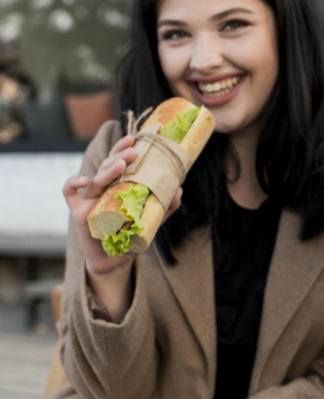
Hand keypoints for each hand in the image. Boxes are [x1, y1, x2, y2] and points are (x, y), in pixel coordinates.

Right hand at [63, 134, 181, 318]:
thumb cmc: (131, 235)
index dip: (124, 148)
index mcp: (118, 184)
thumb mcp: (152, 220)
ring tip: (122, 163)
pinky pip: (69, 193)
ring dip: (108, 169)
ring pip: (96, 178)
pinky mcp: (78, 211)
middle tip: (134, 151)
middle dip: (120, 155)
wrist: (116, 259)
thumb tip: (179, 190)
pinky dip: (73, 183)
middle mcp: (103, 188)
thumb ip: (165, 206)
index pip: (119, 161)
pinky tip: (85, 180)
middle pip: (108, 166)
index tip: (136, 139)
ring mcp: (89, 198)